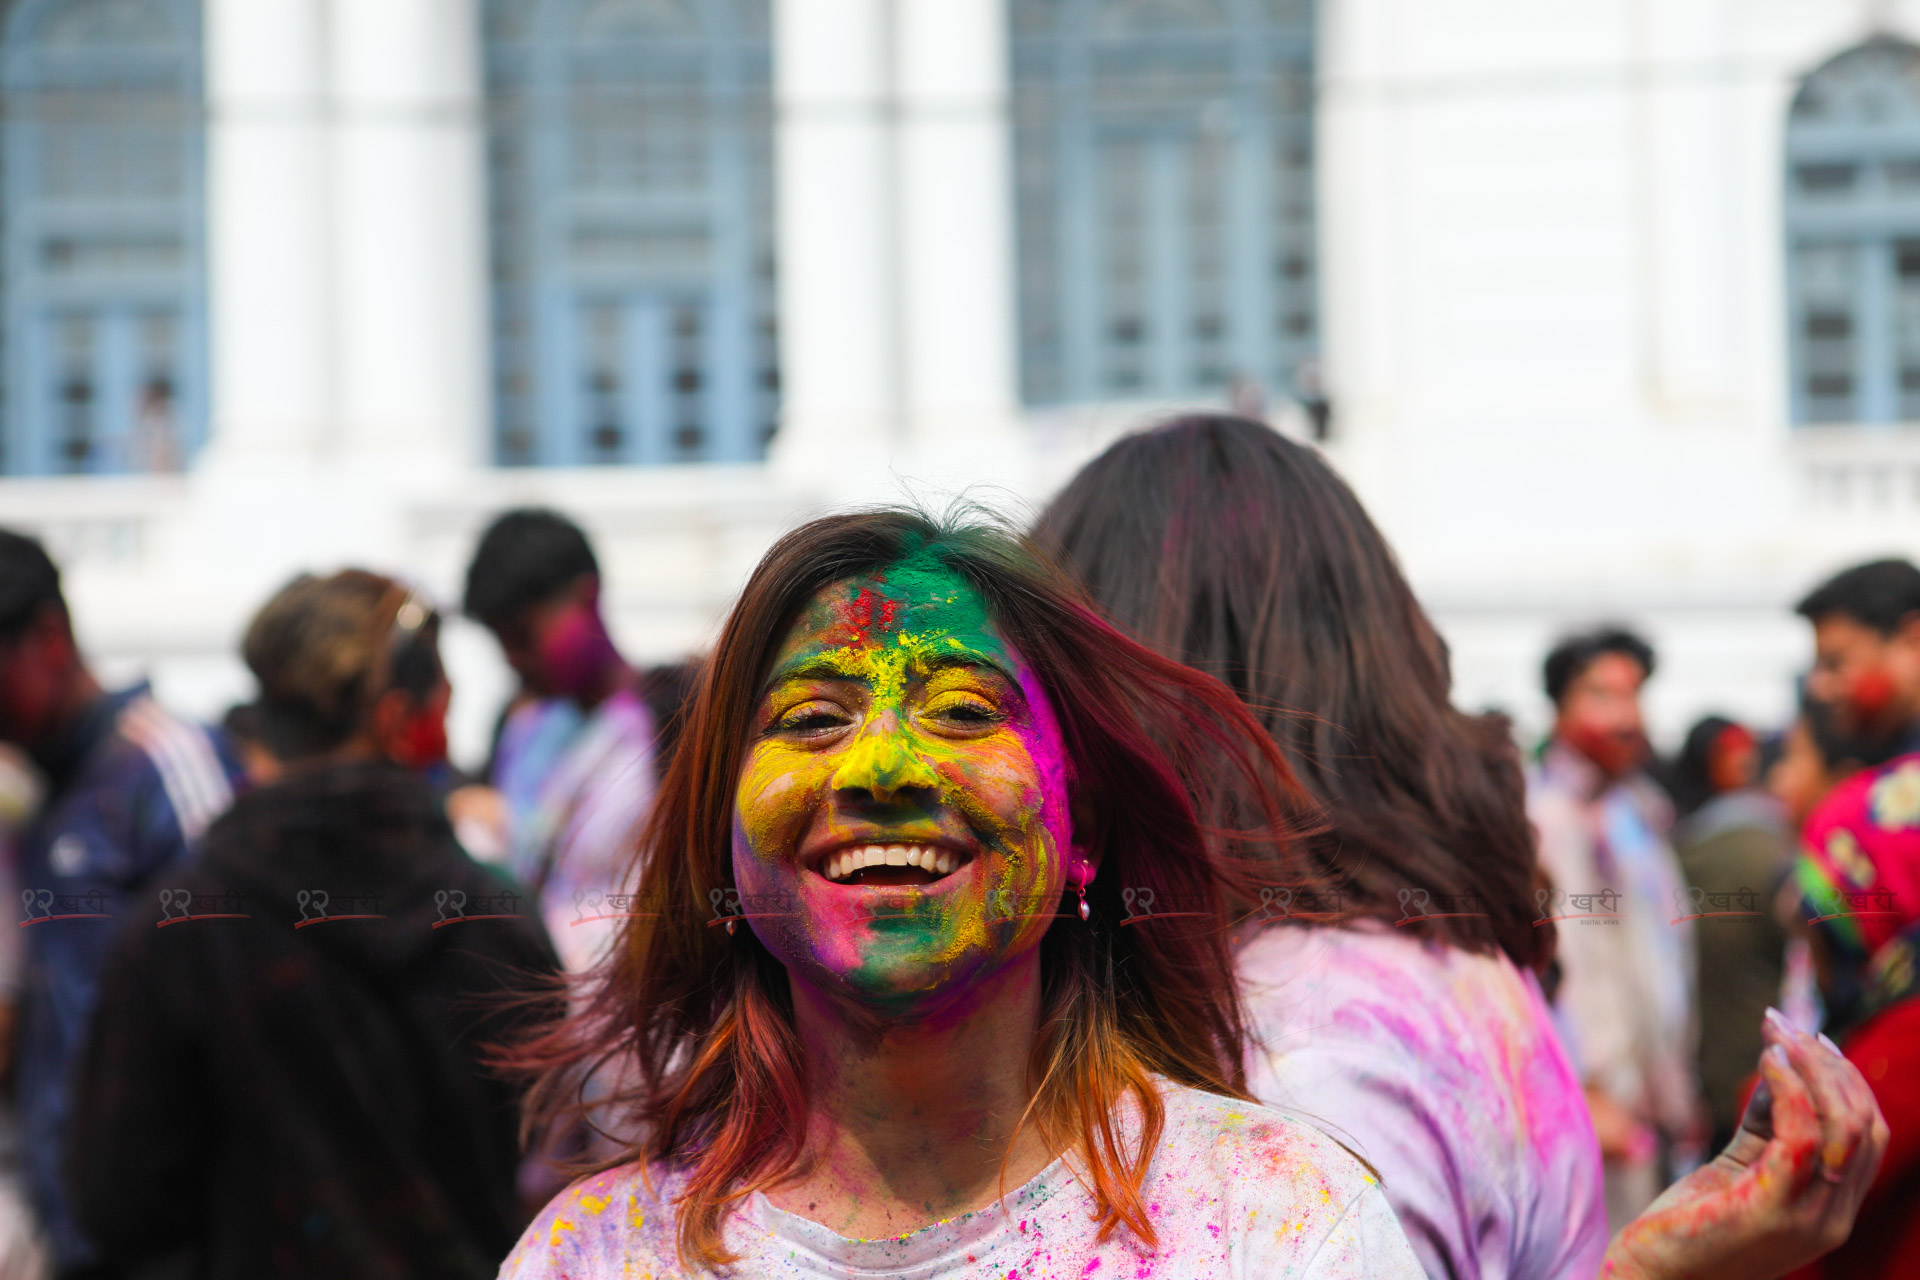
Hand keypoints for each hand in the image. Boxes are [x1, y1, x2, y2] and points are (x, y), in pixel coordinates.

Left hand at [1598, 1011, 1887, 1279]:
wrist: (1654, 1276)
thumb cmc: (1691, 1220)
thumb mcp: (1739, 1164)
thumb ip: (1764, 1122)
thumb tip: (1778, 1060)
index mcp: (1833, 1209)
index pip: (1869, 1135)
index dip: (1847, 1080)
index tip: (1813, 1038)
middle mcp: (1833, 1218)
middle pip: (1865, 1126)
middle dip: (1831, 1065)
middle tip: (1787, 1024)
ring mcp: (1807, 1219)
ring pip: (1843, 1127)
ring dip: (1812, 1068)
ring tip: (1777, 1033)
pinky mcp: (1771, 1210)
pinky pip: (1802, 1138)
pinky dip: (1790, 1090)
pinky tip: (1767, 1061)